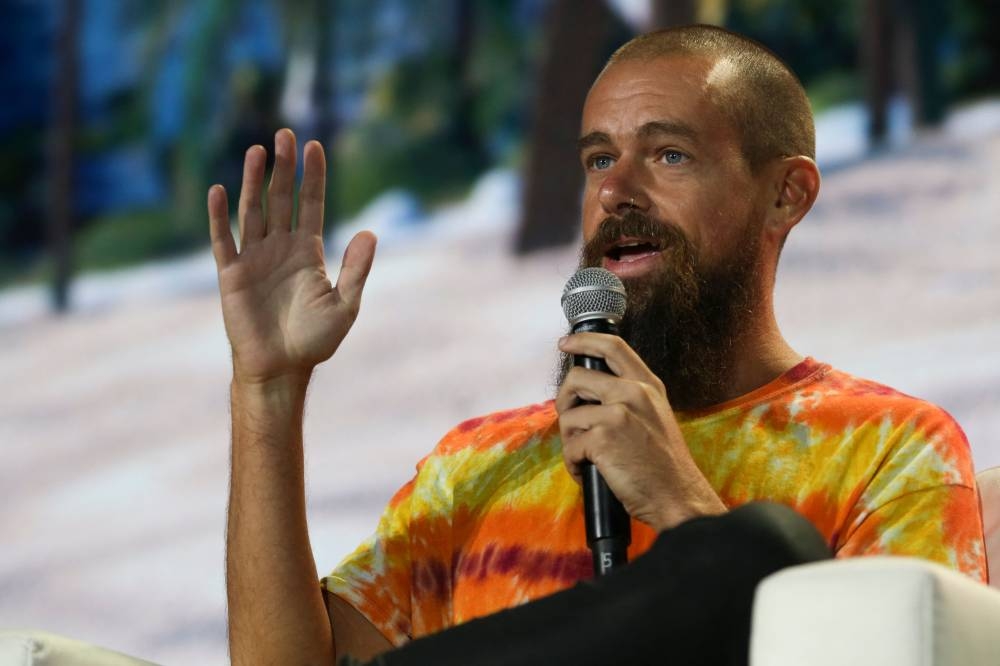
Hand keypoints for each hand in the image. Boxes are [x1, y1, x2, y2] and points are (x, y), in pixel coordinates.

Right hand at [208, 129, 375, 384]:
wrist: (281, 369)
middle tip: (286, 133)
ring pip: (253, 210)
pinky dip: (219, 216)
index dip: (313, 176)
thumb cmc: (314, 341)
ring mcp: (255, 259)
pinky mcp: (232, 274)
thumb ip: (356, 269)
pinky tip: (218, 190)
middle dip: (284, 167)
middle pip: (282, 199)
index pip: (311, 204)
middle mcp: (280, 249)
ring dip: (254, 181)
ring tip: (258, 151)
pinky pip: (223, 240)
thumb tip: (370, 232)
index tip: (316, 146)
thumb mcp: (345, 305)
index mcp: (308, 252)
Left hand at [555, 333, 725, 530]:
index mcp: (647, 386)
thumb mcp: (657, 416)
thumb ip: (631, 397)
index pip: (612, 347)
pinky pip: (570, 447)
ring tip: (588, 458)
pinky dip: (574, 464)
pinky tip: (589, 472)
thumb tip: (592, 392)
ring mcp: (617, 413)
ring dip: (571, 441)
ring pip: (569, 417)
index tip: (565, 343)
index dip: (583, 340)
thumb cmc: (664, 465)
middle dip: (564, 401)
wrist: (677, 496)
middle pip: (576, 378)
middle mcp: (633, 393)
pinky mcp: (603, 438)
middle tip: (571, 422)